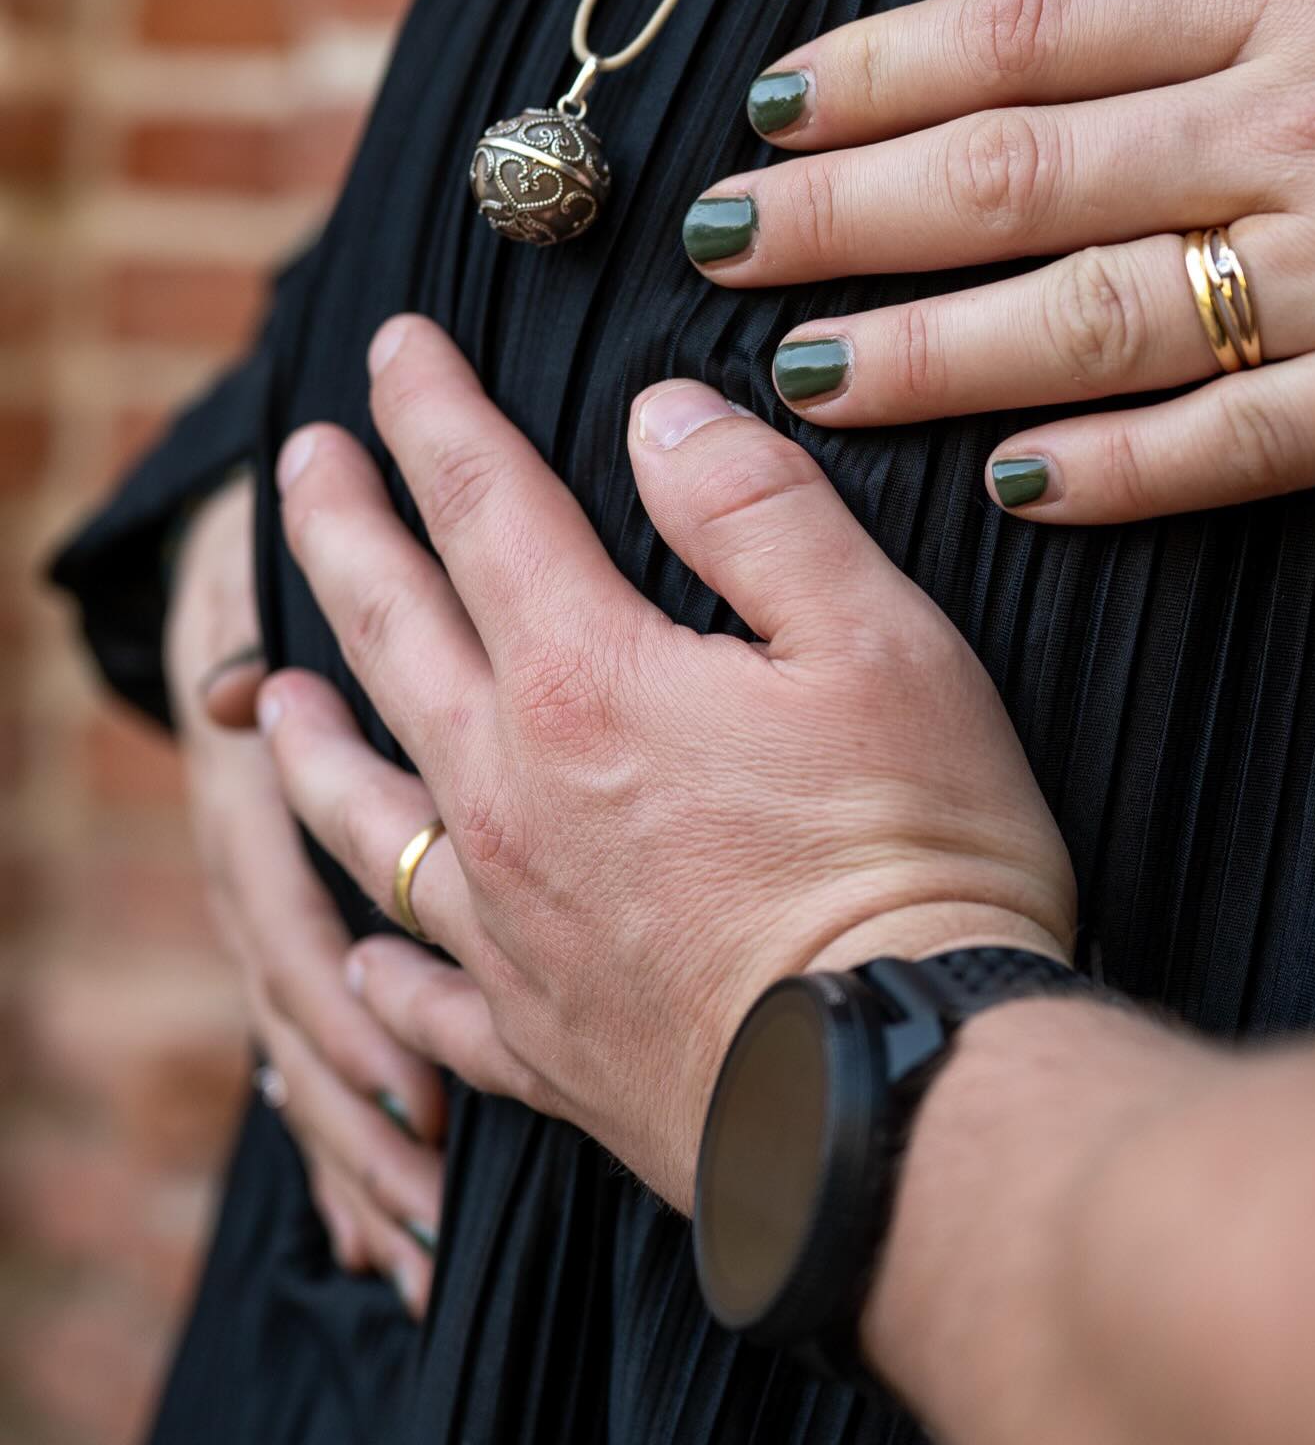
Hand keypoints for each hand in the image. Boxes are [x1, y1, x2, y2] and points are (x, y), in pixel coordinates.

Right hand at [165, 474, 445, 1309]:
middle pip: (293, 1026)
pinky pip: (312, 1045)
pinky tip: (374, 1235)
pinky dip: (341, 1132)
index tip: (418, 1099)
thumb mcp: (258, 590)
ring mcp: (268, 904)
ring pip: (299, 1051)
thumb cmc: (284, 565)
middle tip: (426, 1233)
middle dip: (354, 1130)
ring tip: (406, 1255)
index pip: (284, 936)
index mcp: (244, 803)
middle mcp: (248, 872)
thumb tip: (236, 698)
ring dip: (348, 1150)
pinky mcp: (297, 921)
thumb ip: (252, 651)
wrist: (256, 542)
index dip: (340, 1020)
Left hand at [256, 322, 1075, 1209]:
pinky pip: (424, 994)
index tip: (393, 347)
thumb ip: (757, 511)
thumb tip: (659, 413)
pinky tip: (370, 954)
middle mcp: (511, 795)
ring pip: (364, 811)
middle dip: (340, 529)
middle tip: (300, 461)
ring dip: (314, 736)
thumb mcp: (880, 642)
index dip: (433, 412)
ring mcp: (508, 927)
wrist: (890, 1097)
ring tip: (274, 692)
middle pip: (392, 632)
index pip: (484, 505)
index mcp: (588, 680)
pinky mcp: (537, 1044)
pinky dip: (384, 964)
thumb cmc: (909, 862)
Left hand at [683, 0, 1314, 521]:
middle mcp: (1306, 123)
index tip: (774, 104)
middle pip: (1020, 172)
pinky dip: (1124, 473)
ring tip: (805, 374)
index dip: (884, 64)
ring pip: (1100, 316)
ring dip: (935, 350)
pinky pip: (1247, 445)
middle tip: (717, 252)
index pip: (1038, 21)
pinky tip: (1012, 487)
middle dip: (849, 217)